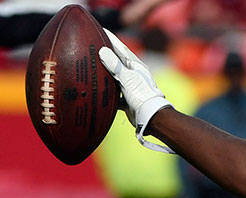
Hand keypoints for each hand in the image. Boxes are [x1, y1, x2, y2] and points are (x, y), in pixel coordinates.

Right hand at [97, 29, 172, 151]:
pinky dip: (105, 89)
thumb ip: (115, 66)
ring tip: (91, 63)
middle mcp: (134, 74)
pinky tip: (96, 87)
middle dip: (106, 53)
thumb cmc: (142, 96)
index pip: (121, 48)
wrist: (151, 117)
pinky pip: (113, 91)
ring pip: (114, 75)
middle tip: (93, 43)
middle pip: (117, 61)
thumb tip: (103, 51)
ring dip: (104, 71)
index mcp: (136, 66)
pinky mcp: (127, 97)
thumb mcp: (128, 78)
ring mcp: (130, 86)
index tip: (101, 29)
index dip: (111, 39)